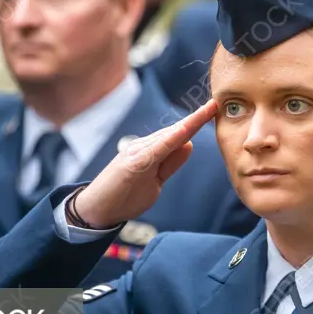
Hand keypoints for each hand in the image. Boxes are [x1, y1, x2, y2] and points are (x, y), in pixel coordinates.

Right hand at [73, 100, 218, 228]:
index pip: (179, 135)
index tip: (214, 109)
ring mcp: (137, 154)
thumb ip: (171, 163)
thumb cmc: (124, 195)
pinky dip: (169, 140)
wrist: (96, 209)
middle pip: (176, 131)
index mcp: (152, 151)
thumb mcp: (155, 180)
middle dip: (197, 119)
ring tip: (207, 110)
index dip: (197, 122)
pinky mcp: (132, 165)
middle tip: (216, 104)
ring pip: (168, 136)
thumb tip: (189, 144)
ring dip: (188, 124)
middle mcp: (144, 147)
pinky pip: (155, 151)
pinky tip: (183, 133)